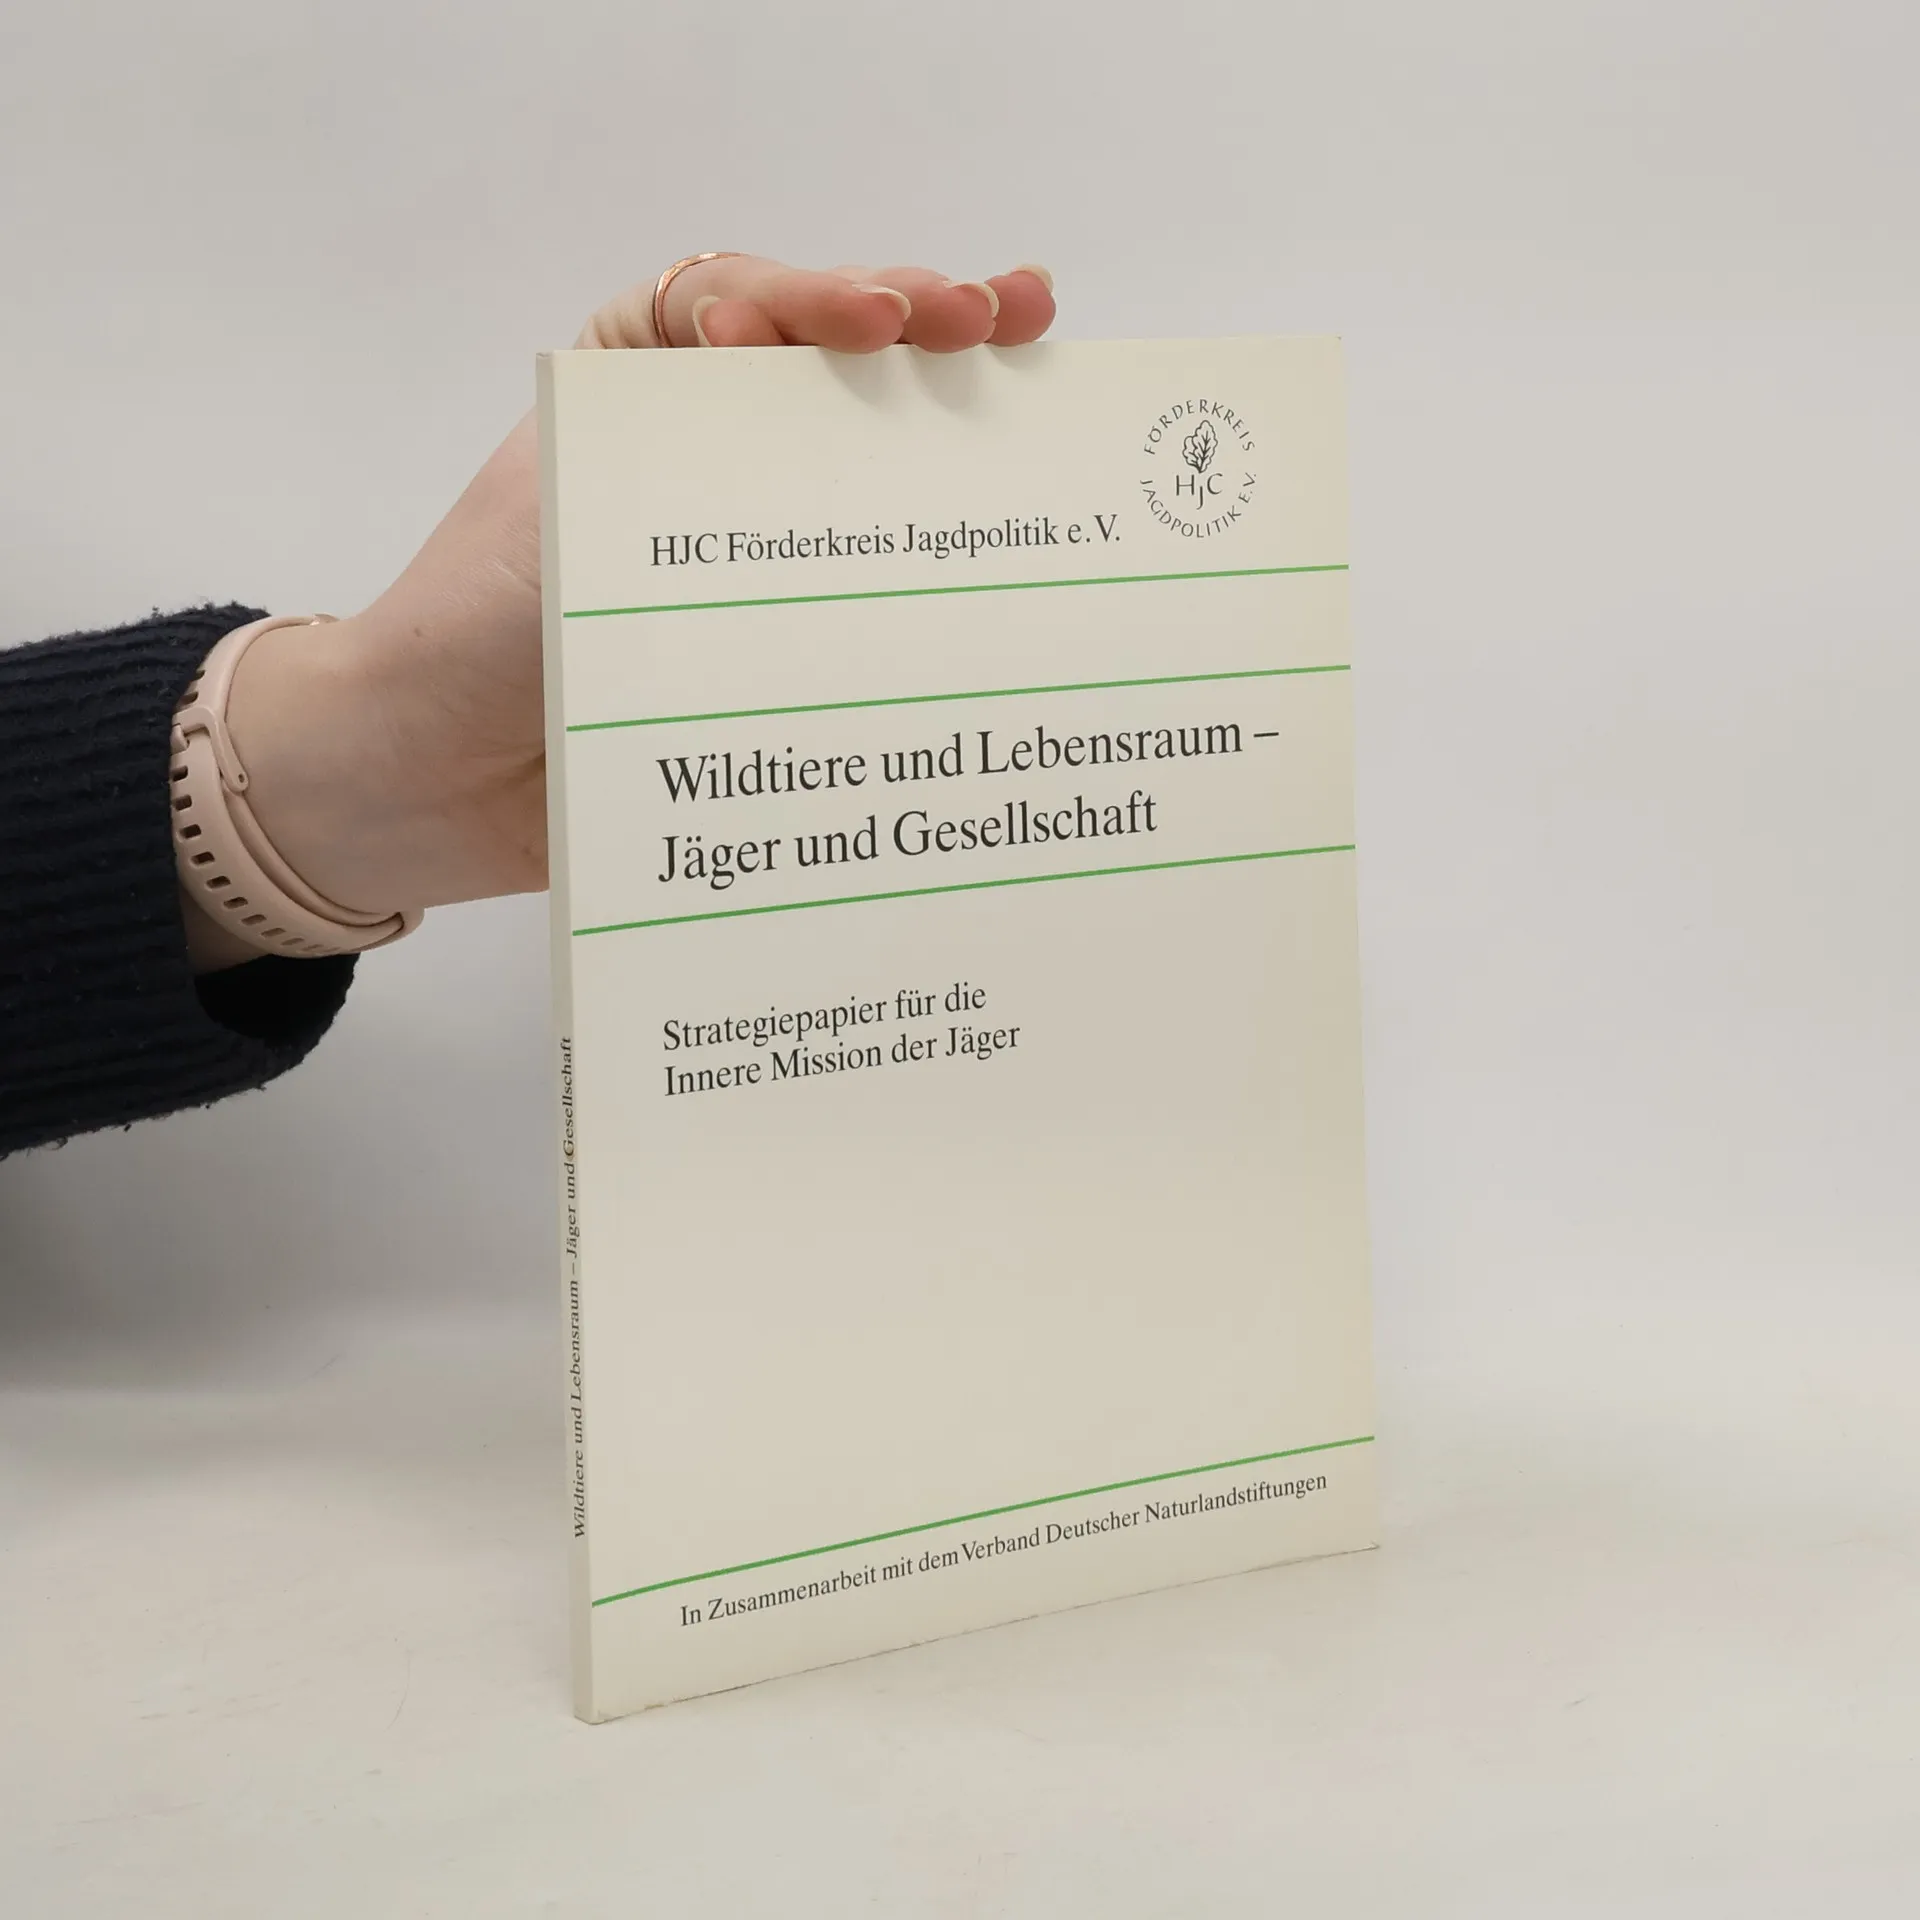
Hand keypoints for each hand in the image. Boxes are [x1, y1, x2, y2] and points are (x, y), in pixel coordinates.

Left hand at [186, 257, 1057, 969]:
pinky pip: (869, 600)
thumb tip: (805, 399)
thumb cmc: (470, 624)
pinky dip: (940, 573)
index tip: (879, 321)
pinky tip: (1009, 544)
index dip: (823, 298)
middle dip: (927, 327)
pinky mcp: (783, 646)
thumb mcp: (565, 498)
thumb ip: (674, 440)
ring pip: (871, 470)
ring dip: (953, 425)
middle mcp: (711, 460)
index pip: (745, 305)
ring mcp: (760, 555)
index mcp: (643, 392)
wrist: (429, 784)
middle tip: (1006, 316)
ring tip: (1033, 375)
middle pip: (836, 372)